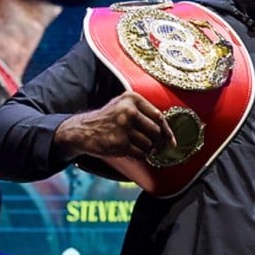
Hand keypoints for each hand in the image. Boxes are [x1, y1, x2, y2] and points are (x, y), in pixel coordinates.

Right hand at [54, 92, 174, 159]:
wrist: (83, 130)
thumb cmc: (109, 119)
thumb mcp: (124, 106)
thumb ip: (146, 114)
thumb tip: (169, 136)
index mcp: (132, 99)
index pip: (159, 116)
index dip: (167, 131)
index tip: (171, 141)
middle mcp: (128, 111)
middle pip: (156, 132)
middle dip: (156, 142)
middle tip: (152, 145)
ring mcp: (123, 127)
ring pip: (149, 144)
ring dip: (146, 149)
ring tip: (135, 145)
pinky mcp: (119, 143)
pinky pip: (140, 153)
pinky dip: (139, 155)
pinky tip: (130, 150)